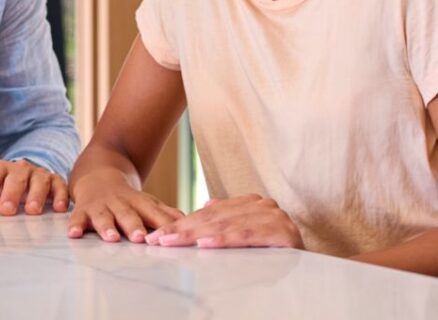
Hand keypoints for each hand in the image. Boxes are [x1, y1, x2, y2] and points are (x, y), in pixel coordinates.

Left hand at [0, 159, 68, 215]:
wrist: (26, 176)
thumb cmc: (1, 187)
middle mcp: (19, 169)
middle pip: (15, 178)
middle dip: (11, 194)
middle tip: (6, 211)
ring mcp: (38, 175)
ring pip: (38, 181)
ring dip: (36, 195)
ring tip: (33, 211)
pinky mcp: (55, 181)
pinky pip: (60, 185)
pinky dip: (61, 195)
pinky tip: (59, 208)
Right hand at [67, 167, 183, 241]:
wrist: (97, 174)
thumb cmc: (127, 198)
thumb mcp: (147, 202)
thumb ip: (166, 214)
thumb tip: (190, 223)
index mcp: (138, 202)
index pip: (153, 213)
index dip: (161, 224)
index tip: (170, 236)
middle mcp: (119, 203)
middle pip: (128, 215)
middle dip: (134, 226)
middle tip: (141, 238)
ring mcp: (100, 206)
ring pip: (104, 216)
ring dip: (107, 227)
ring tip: (111, 238)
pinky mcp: (83, 210)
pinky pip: (77, 218)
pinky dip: (75, 226)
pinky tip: (73, 234)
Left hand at [144, 194, 302, 248]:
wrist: (317, 272)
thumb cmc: (277, 254)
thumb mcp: (247, 233)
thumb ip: (228, 219)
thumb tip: (207, 205)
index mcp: (252, 203)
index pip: (209, 215)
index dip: (181, 225)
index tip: (157, 237)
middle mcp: (263, 206)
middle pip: (213, 219)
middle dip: (182, 230)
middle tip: (158, 241)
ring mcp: (274, 217)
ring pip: (226, 226)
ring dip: (196, 234)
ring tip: (174, 241)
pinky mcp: (284, 234)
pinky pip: (247, 236)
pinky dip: (225, 240)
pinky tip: (205, 244)